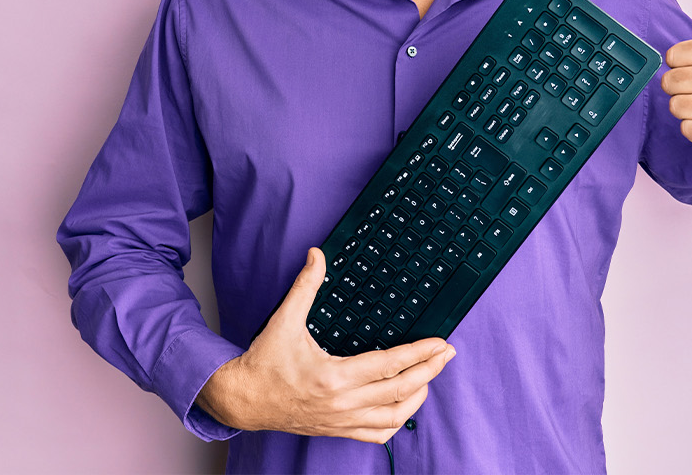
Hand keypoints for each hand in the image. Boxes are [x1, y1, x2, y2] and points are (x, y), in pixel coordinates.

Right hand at [195, 248, 455, 442]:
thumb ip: (305, 286)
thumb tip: (317, 255)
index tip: (440, 343)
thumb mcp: (284, 320)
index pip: (389, 365)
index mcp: (333, 376)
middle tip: (447, 354)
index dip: (419, 354)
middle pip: (401, 390)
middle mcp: (342, 403)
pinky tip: (405, 405)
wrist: (244, 400)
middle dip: (430, 371)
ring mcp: (342, 421)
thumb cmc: (265, 363)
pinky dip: (397, 421)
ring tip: (430, 377)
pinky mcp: (338, 430)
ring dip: (418, 397)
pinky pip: (377, 435)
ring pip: (395, 417)